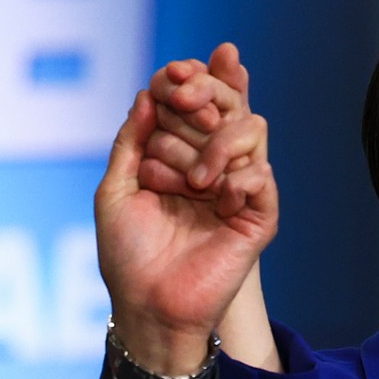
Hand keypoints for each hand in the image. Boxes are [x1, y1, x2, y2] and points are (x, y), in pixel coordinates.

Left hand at [95, 56, 276, 378]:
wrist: (150, 306)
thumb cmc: (128, 255)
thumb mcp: (116, 189)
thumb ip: (132, 141)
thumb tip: (148, 92)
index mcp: (181, 158)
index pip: (195, 104)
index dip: (187, 81)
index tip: (171, 73)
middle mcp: (213, 167)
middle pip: (227, 107)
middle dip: (200, 100)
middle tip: (179, 100)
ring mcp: (238, 190)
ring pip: (250, 133)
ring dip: (213, 145)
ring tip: (190, 181)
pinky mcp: (259, 217)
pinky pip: (262, 178)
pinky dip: (238, 179)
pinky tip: (215, 199)